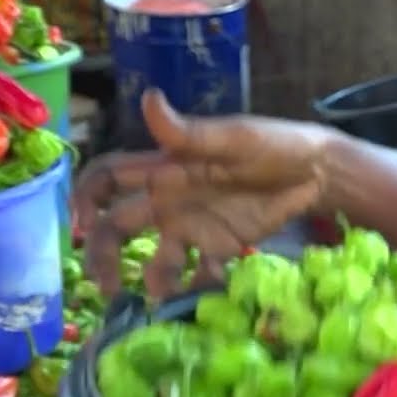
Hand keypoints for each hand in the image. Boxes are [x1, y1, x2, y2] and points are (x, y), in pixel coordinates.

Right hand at [74, 89, 335, 296]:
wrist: (316, 172)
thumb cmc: (272, 144)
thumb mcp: (233, 137)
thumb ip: (189, 132)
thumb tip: (148, 98)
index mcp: (164, 168)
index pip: (107, 179)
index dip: (85, 197)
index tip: (80, 224)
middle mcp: (169, 201)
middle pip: (119, 228)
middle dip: (105, 256)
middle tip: (107, 285)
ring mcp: (194, 227)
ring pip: (157, 259)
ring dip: (152, 280)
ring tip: (159, 298)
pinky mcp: (222, 248)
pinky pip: (200, 274)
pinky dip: (197, 289)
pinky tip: (201, 298)